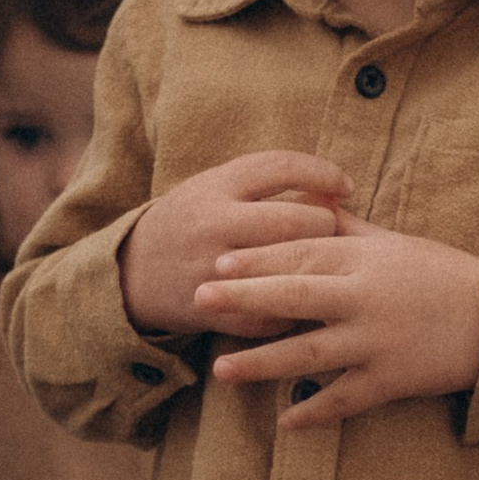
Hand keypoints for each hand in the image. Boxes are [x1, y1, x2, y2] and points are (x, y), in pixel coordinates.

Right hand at [118, 152, 353, 333]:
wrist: (131, 273)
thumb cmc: (190, 223)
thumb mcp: (213, 188)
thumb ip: (263, 184)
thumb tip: (333, 189)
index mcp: (214, 186)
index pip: (281, 167)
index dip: (324, 172)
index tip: (347, 186)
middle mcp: (212, 223)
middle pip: (296, 221)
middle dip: (326, 226)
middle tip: (331, 233)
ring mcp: (211, 268)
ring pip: (288, 267)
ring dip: (316, 268)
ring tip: (324, 266)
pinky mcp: (213, 310)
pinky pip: (273, 312)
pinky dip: (294, 309)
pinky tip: (300, 302)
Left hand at [194, 219, 478, 427]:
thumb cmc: (439, 274)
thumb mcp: (393, 243)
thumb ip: (346, 226)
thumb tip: (307, 200)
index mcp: (364, 260)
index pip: (301, 255)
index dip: (257, 260)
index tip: (217, 263)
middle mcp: (364, 299)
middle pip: (294, 298)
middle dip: (244, 299)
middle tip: (198, 299)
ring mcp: (376, 342)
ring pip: (308, 354)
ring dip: (261, 364)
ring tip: (221, 371)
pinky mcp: (391, 379)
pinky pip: (344, 399)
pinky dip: (313, 412)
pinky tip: (284, 422)